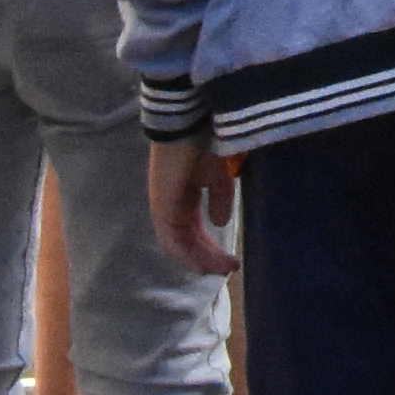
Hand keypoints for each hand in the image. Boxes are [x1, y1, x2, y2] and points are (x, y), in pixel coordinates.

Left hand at [148, 137, 236, 275]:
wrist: (189, 125)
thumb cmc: (204, 144)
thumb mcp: (217, 174)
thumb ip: (219, 197)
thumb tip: (221, 222)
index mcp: (183, 199)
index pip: (195, 232)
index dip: (212, 248)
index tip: (232, 260)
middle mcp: (171, 208)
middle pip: (188, 242)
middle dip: (209, 258)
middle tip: (230, 269)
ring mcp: (164, 209)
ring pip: (180, 244)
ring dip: (200, 259)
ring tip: (221, 268)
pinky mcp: (161, 207)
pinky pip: (171, 238)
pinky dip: (185, 253)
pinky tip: (202, 260)